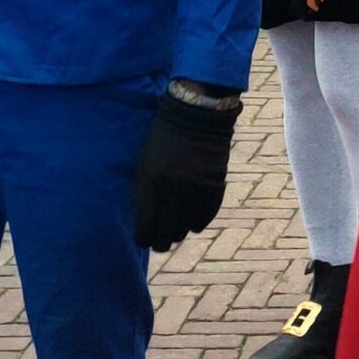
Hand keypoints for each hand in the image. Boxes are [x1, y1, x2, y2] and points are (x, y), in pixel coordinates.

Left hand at [133, 85, 241, 250]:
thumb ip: (144, 195)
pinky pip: (205, 218)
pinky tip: (192, 221)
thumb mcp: (145, 166)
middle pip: (166, 235)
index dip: (143, 238)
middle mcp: (174, 190)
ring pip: (186, 230)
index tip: (144, 238)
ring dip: (179, 232)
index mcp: (152, 184)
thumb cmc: (162, 141)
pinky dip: (198, 223)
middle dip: (160, 242)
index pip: (145, 229)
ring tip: (175, 230)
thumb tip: (147, 226)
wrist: (196, 116)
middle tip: (159, 242)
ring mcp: (197, 189)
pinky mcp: (215, 186)